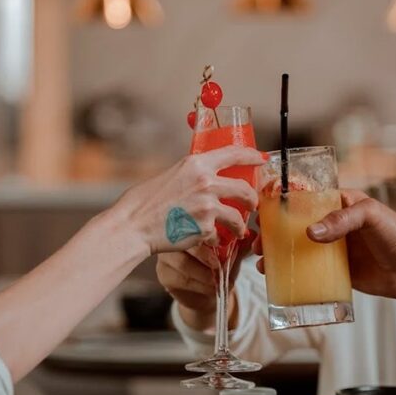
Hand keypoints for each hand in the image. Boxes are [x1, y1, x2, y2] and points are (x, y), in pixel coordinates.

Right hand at [112, 146, 263, 255]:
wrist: (133, 225)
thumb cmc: (143, 202)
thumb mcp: (170, 175)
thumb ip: (192, 175)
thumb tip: (206, 177)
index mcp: (196, 164)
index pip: (233, 153)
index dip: (252, 155)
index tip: (262, 159)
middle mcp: (206, 182)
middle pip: (244, 188)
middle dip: (252, 198)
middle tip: (253, 204)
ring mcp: (208, 206)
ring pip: (238, 216)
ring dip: (240, 225)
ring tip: (238, 231)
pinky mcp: (206, 228)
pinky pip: (220, 235)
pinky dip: (217, 239)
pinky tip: (211, 241)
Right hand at [156, 231, 254, 327]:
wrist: (206, 294)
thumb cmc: (219, 267)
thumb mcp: (233, 253)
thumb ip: (239, 243)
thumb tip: (251, 234)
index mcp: (190, 226)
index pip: (195, 223)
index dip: (211, 233)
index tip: (226, 245)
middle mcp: (173, 237)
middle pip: (184, 241)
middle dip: (206, 255)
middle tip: (220, 265)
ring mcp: (166, 256)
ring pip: (182, 262)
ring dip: (204, 273)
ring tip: (217, 279)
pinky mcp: (164, 275)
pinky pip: (181, 278)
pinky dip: (200, 285)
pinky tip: (211, 288)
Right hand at [254, 190, 395, 299]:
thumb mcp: (371, 216)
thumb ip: (342, 220)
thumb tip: (311, 233)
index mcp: (338, 204)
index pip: (304, 198)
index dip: (281, 203)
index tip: (262, 211)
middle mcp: (332, 225)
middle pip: (293, 227)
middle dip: (271, 234)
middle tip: (258, 243)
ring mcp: (332, 250)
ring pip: (297, 250)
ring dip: (276, 255)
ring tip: (262, 263)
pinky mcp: (336, 273)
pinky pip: (309, 273)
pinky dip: (292, 276)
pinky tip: (278, 281)